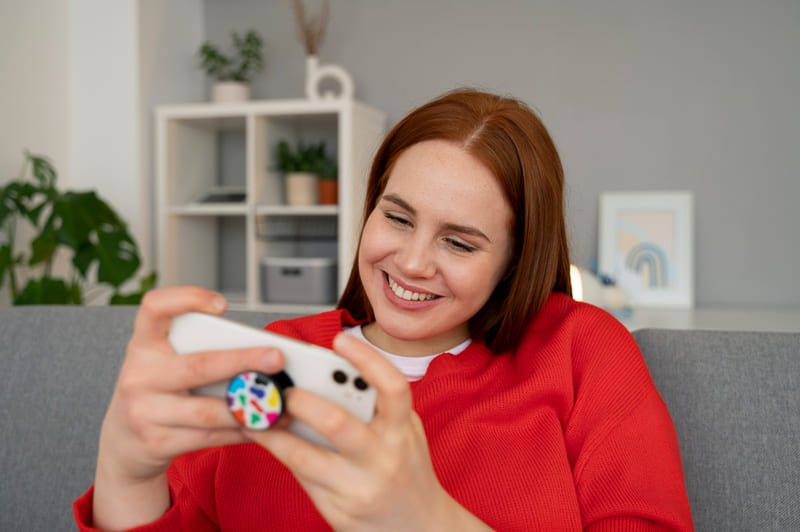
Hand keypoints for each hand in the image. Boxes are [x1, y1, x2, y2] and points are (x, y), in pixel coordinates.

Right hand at [92, 286, 284, 529]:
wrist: (123, 443)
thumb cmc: (159, 391)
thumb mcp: (164, 364)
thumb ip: (198, 351)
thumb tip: (260, 351)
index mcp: (143, 344)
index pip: (154, 307)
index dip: (186, 299)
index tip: (222, 304)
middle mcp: (139, 375)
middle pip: (199, 366)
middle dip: (244, 362)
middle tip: (277, 358)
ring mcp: (143, 411)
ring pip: (208, 410)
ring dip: (250, 407)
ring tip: (281, 402)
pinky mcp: (156, 443)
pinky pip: (209, 437)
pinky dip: (241, 431)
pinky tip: (263, 425)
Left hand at [246, 333, 491, 531]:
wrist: (419, 529)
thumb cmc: (407, 470)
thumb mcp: (406, 434)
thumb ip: (378, 407)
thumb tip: (329, 375)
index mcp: (403, 432)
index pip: (393, 389)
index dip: (367, 360)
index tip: (339, 339)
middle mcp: (384, 459)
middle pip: (337, 423)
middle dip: (301, 400)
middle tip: (280, 386)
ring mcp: (359, 488)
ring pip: (305, 456)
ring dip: (272, 431)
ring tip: (254, 411)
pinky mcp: (338, 511)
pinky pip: (300, 476)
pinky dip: (278, 452)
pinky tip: (263, 436)